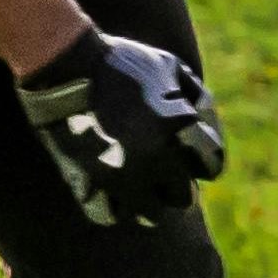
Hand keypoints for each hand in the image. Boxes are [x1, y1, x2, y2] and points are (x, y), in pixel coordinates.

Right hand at [13, 32, 225, 229]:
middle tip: (162, 170)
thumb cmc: (121, 62)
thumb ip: (194, 97)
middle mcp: (157, 159)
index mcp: (180, 129)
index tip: (188, 154)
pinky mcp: (92, 185)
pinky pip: (112, 213)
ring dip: (148, 200)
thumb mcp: (168, 67)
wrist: (67, 67)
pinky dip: (115, 205)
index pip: (211, 167)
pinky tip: (111, 188)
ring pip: (151, 215)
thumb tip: (203, 125)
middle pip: (182, 197)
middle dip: (175, 183)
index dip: (201, 158)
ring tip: (137, 182)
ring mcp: (123, 177)